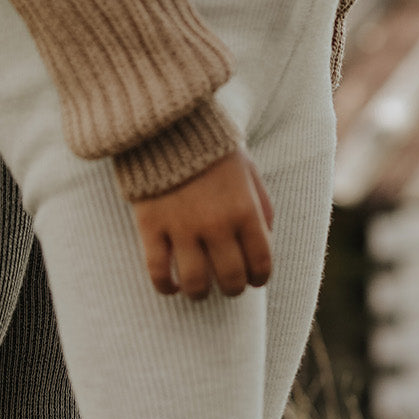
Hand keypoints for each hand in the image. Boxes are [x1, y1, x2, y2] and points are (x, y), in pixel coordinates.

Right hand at [131, 151, 273, 299]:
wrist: (166, 126)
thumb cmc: (211, 150)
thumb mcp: (248, 171)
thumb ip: (262, 206)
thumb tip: (266, 239)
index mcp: (245, 211)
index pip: (260, 263)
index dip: (259, 278)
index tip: (253, 280)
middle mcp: (216, 225)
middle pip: (230, 279)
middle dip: (232, 288)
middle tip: (227, 286)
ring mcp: (182, 228)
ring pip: (195, 283)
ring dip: (200, 293)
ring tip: (198, 290)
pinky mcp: (151, 227)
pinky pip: (158, 272)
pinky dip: (166, 287)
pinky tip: (170, 287)